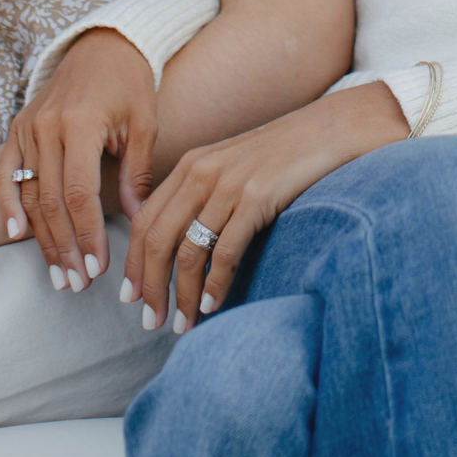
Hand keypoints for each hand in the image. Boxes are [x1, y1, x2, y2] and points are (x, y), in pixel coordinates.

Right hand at [0, 27, 156, 293]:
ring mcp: (28, 126)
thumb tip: (138, 221)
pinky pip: (7, 172)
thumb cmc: (130, 82)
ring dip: (41, 238)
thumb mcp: (144, 123)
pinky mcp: (18, 127)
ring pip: (28, 193)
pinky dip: (8, 204)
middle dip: (65, 247)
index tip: (98, 266)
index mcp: (80, 123)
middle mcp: (47, 126)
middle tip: (78, 284)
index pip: (79, 193)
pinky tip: (16, 235)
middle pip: (50, 200)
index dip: (87, 233)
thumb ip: (136, 172)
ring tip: (58, 274)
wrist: (102, 43)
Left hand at [124, 81, 408, 333]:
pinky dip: (215, 284)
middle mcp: (201, 172)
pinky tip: (212, 305)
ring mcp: (228, 184)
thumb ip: (201, 196)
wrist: (326, 131)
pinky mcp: (256, 197)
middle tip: (151, 322)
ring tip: (184, 324)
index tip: (130, 297)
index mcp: (189, 165)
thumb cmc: (279, 158)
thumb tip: (177, 244)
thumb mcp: (230, 168)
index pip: (144, 219)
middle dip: (150, 286)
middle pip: (158, 238)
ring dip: (181, 294)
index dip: (134, 262)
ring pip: (188, 250)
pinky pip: (225, 250)